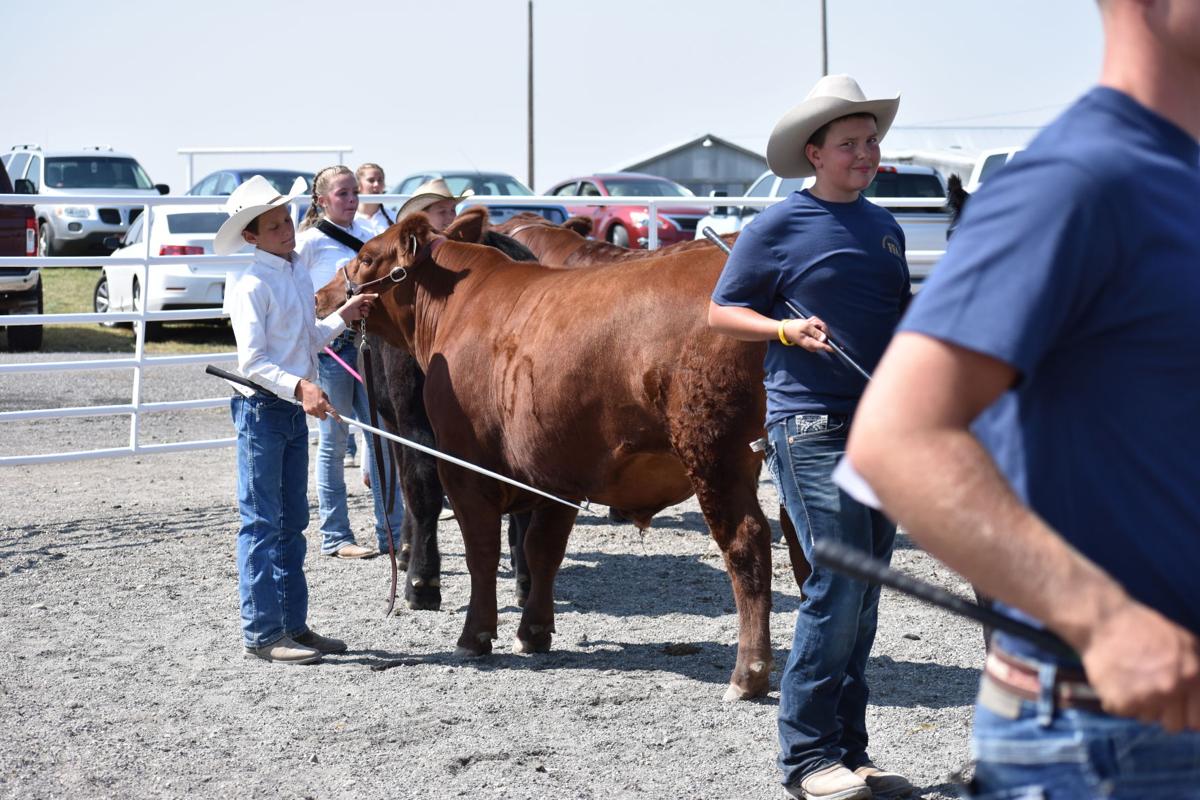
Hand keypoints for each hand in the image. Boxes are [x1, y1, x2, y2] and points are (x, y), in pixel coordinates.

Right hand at [295, 379, 338, 420]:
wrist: (304, 389)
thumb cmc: (315, 391)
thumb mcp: (324, 395)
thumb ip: (327, 402)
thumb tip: (330, 409)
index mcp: (323, 402)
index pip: (331, 411)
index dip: (336, 416)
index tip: (340, 420)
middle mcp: (317, 407)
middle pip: (323, 418)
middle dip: (324, 414)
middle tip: (323, 410)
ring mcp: (311, 409)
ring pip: (317, 416)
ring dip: (318, 413)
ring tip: (316, 405)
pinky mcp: (306, 410)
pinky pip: (312, 414)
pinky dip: (313, 411)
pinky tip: (312, 405)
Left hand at [338, 292, 377, 322]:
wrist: (349, 311)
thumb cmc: (353, 302)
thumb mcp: (362, 296)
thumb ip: (370, 296)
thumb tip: (377, 295)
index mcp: (360, 299)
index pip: (368, 299)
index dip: (370, 299)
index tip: (370, 299)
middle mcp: (361, 304)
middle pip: (369, 304)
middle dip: (367, 304)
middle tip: (362, 304)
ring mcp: (361, 310)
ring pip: (369, 309)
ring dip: (365, 308)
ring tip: (360, 309)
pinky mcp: (362, 315)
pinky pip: (367, 314)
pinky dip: (364, 313)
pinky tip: (361, 312)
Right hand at [784, 316, 834, 352]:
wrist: (786, 329)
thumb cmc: (795, 328)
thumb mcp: (805, 327)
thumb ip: (816, 332)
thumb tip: (825, 338)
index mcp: (812, 343)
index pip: (825, 346)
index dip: (833, 347)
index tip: (840, 349)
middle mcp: (815, 344)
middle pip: (826, 334)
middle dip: (820, 325)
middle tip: (811, 322)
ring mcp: (815, 340)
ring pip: (823, 329)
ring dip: (817, 323)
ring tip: (808, 322)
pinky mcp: (815, 337)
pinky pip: (820, 329)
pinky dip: (815, 324)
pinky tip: (809, 323)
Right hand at [1077, 600, 1199, 730]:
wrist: (1104, 620)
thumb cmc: (1145, 628)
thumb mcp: (1185, 643)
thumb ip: (1196, 671)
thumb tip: (1196, 696)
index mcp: (1192, 675)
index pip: (1196, 721)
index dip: (1185, 714)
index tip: (1175, 705)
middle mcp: (1172, 689)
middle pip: (1173, 726)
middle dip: (1163, 712)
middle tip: (1149, 691)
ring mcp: (1146, 697)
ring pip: (1146, 718)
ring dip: (1138, 704)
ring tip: (1129, 679)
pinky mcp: (1120, 701)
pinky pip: (1122, 712)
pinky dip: (1116, 699)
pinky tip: (1115, 680)